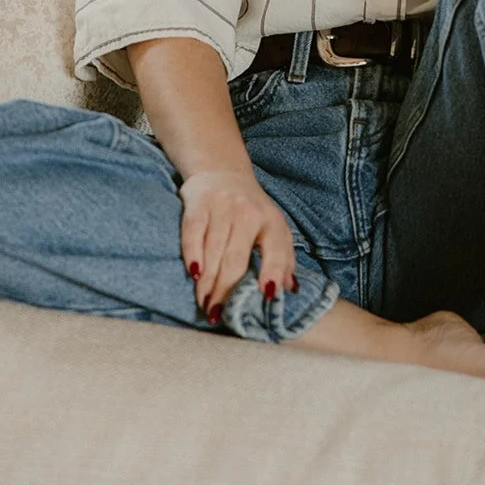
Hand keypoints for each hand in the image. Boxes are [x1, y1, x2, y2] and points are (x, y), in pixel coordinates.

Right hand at [179, 166, 296, 319]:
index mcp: (271, 221)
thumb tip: (291, 290)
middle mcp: (248, 212)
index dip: (273, 271)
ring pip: (213, 250)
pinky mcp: (198, 203)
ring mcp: (222, 207)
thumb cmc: (250, 209)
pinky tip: (194, 275)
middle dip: (226, 290)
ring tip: (204, 303)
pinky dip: (192, 256)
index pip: (276, 249)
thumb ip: (283, 258)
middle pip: (236, 258)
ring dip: (207, 282)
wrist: (222, 170)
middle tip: (218, 314)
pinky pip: (193, 234)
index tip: (267, 296)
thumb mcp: (273, 227)